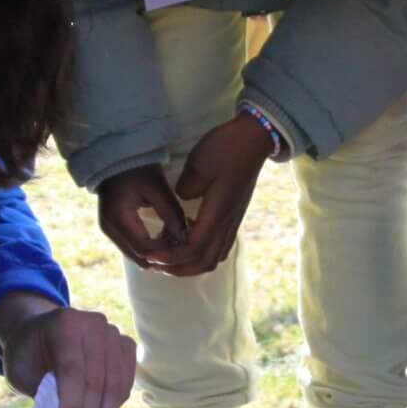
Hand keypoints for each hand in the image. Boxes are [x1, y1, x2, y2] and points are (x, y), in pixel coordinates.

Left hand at [0, 298, 137, 407]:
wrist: (40, 334)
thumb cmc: (28, 356)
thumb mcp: (22, 372)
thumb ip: (43, 393)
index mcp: (65, 323)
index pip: (72, 371)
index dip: (72, 407)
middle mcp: (94, 324)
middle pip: (98, 381)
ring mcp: (114, 334)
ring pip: (115, 386)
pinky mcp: (126, 347)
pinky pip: (125, 385)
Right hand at [98, 164, 188, 269]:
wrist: (115, 157)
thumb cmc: (138, 169)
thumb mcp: (158, 188)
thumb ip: (172, 214)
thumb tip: (185, 238)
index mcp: (119, 219)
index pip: (145, 249)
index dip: (167, 252)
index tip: (186, 243)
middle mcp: (110, 230)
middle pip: (139, 258)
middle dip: (163, 257)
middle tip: (184, 246)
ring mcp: (109, 231)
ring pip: (136, 256)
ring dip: (157, 253)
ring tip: (176, 240)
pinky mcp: (112, 229)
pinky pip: (132, 247)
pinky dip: (149, 247)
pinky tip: (164, 236)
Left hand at [166, 113, 274, 276]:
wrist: (254, 139)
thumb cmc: (227, 148)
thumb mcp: (200, 163)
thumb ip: (186, 187)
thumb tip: (181, 201)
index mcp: (218, 213)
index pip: (194, 249)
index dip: (172, 257)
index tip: (152, 254)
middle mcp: (227, 223)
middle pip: (205, 262)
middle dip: (179, 268)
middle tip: (156, 262)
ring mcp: (232, 221)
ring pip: (213, 257)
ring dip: (190, 263)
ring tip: (169, 256)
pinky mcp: (233, 217)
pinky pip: (218, 246)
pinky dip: (200, 252)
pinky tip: (186, 240)